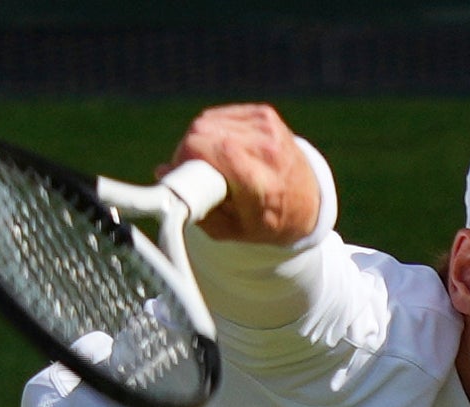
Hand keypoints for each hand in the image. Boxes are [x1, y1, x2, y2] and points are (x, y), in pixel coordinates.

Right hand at [158, 103, 320, 244]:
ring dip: (200, 143)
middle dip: (188, 153)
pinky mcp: (264, 113)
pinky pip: (219, 116)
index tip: (182, 176)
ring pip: (206, 122)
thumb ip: (195, 208)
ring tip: (213, 167)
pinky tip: (224, 152)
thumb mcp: (231, 230)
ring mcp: (268, 126)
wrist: (308, 202)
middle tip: (196, 176)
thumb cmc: (267, 221)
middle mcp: (268, 149)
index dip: (183, 159)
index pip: (206, 148)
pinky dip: (214, 133)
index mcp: (260, 182)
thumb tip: (161, 171)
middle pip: (201, 132)